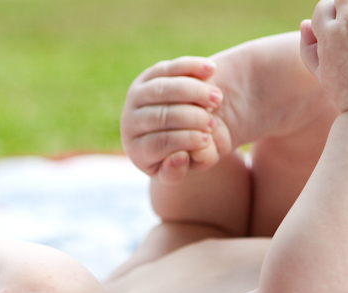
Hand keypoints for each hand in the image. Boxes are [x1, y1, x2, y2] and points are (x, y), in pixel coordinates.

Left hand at [120, 57, 232, 183]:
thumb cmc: (191, 152)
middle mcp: (131, 123)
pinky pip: (169, 68)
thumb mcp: (188, 167)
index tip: (207, 139)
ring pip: (163, 89)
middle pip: (160, 116)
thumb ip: (183, 170)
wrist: (192, 126)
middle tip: (212, 122)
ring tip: (217, 99)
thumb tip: (180, 157)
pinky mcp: (149, 75)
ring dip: (194, 92)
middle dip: (192, 117)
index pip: (157, 144)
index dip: (185, 140)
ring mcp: (137, 96)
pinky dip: (191, 67)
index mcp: (138, 151)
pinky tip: (211, 70)